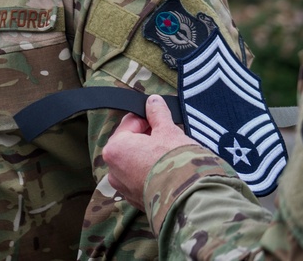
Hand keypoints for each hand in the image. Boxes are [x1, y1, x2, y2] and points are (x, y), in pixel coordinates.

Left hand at [103, 95, 198, 209]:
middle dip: (148, 138)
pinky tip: (169, 172)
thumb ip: (157, 114)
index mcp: (115, 148)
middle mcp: (113, 170)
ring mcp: (124, 188)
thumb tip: (153, 101)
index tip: (162, 120)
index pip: (130, 122)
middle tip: (169, 137)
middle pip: (131, 143)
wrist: (189, 199)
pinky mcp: (137, 201)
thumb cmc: (176, 162)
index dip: (148, 119)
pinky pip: (142, 179)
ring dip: (150, 156)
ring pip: (136, 162)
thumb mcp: (168, 131)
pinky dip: (152, 173)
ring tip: (171, 155)